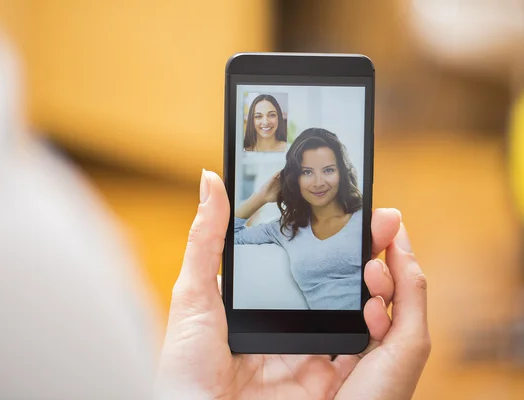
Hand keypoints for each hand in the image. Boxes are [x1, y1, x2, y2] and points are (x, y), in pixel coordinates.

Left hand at [157, 170, 430, 399]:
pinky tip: (377, 297)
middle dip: (364, 252)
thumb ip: (208, 238)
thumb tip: (211, 178)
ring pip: (357, 316)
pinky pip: (360, 352)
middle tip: (383, 219)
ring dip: (376, 282)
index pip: (305, 266)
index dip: (331, 239)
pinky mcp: (325, 384)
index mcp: (264, 308)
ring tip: (382, 249)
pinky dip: (377, 325)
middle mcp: (291, 332)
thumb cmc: (185, 365)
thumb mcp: (195, 294)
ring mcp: (311, 359)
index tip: (352, 208)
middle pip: (337, 288)